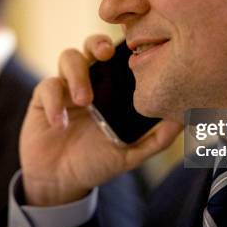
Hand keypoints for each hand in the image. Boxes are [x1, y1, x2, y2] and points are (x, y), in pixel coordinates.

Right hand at [19, 35, 182, 205]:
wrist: (61, 182)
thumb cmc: (97, 162)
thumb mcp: (131, 153)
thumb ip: (157, 139)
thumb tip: (184, 120)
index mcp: (112, 88)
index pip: (120, 56)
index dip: (125, 45)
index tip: (136, 48)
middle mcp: (90, 81)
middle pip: (92, 45)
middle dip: (98, 43)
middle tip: (106, 55)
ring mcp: (66, 87)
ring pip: (69, 57)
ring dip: (77, 74)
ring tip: (84, 101)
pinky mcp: (43, 98)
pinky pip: (48, 86)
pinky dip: (55, 102)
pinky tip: (61, 123)